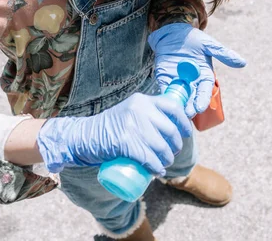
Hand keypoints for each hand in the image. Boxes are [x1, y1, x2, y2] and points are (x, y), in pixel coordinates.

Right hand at [36, 93, 191, 175]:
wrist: (84, 135)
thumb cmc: (110, 126)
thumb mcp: (130, 110)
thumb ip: (146, 112)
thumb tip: (172, 124)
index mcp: (142, 100)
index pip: (173, 107)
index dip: (184, 122)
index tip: (186, 133)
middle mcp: (139, 109)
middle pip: (170, 129)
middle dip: (176, 145)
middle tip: (172, 153)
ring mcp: (132, 125)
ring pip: (161, 146)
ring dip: (167, 159)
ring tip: (165, 163)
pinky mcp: (125, 142)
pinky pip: (148, 157)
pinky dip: (156, 167)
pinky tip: (158, 171)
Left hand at [148, 23, 245, 117]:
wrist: (174, 31)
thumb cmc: (194, 39)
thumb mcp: (209, 45)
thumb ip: (224, 54)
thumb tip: (243, 63)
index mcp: (204, 77)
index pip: (204, 92)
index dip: (202, 100)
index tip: (200, 108)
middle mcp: (192, 83)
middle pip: (192, 98)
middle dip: (190, 106)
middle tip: (187, 113)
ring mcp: (178, 82)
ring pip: (179, 97)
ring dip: (178, 104)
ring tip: (176, 111)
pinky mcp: (164, 78)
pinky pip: (165, 89)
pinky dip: (164, 96)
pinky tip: (164, 102)